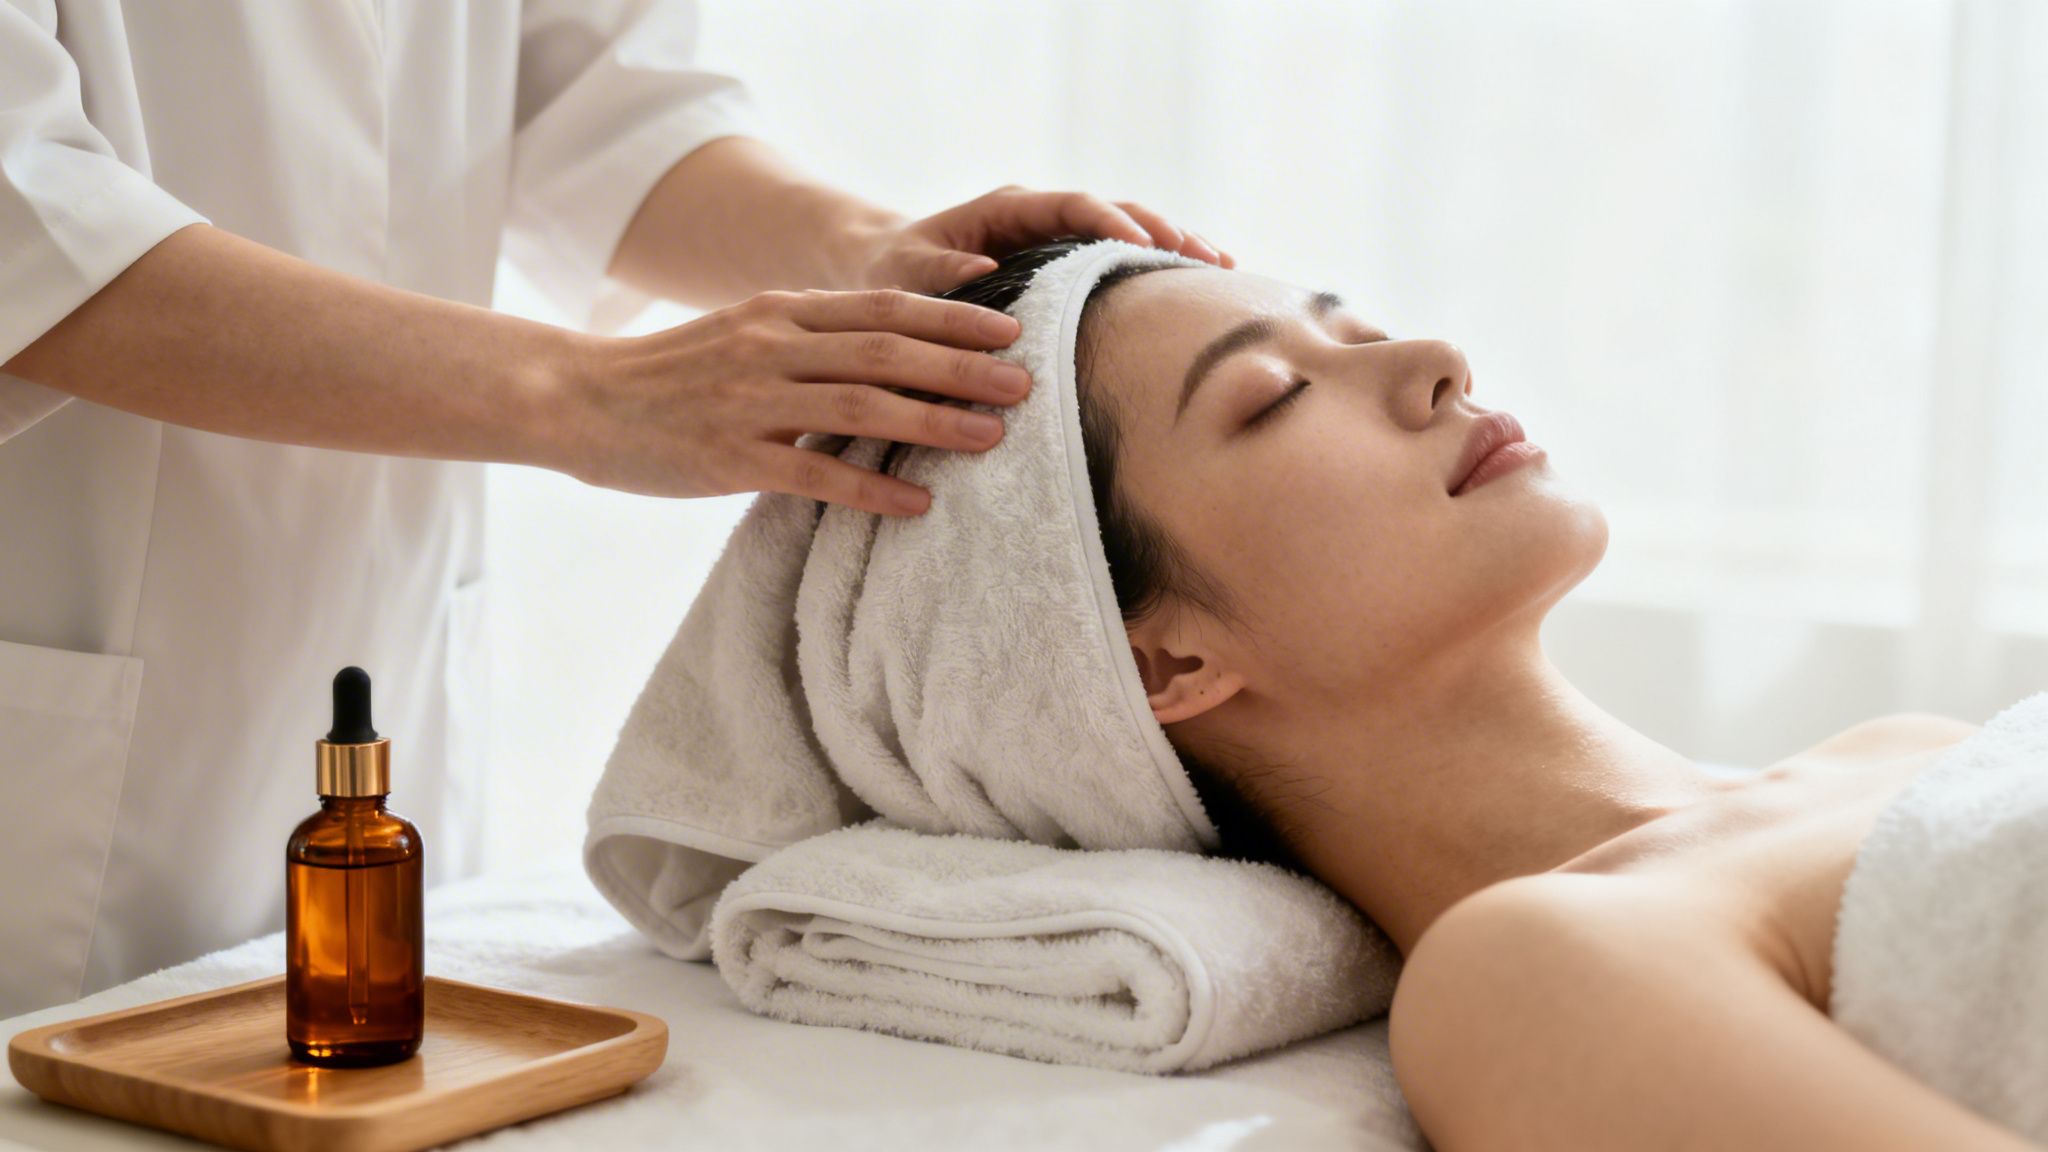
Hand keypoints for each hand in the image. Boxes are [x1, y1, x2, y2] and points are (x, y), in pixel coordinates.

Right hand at [554, 288, 1031, 515]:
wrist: (575, 399)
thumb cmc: (668, 376)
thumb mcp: (741, 335)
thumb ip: (807, 341)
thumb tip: (886, 355)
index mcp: (780, 314)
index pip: (883, 308)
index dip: (953, 318)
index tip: (1012, 330)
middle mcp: (772, 348)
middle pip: (887, 350)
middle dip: (963, 368)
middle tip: (1027, 383)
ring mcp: (751, 402)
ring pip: (862, 407)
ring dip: (934, 422)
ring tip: (993, 438)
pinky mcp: (729, 458)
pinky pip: (814, 474)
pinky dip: (872, 489)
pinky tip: (918, 505)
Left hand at [854, 185, 1235, 293]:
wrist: (888, 273)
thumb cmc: (892, 274)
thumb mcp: (905, 274)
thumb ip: (938, 272)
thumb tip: (983, 271)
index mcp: (1007, 210)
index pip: (1071, 206)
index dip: (1111, 223)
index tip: (1144, 245)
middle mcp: (1041, 217)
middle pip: (1115, 211)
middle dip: (1162, 231)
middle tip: (1205, 257)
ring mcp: (1059, 240)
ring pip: (1129, 233)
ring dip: (1174, 248)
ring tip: (1223, 269)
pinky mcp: (1067, 266)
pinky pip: (1120, 262)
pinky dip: (1158, 271)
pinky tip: (1200, 287)